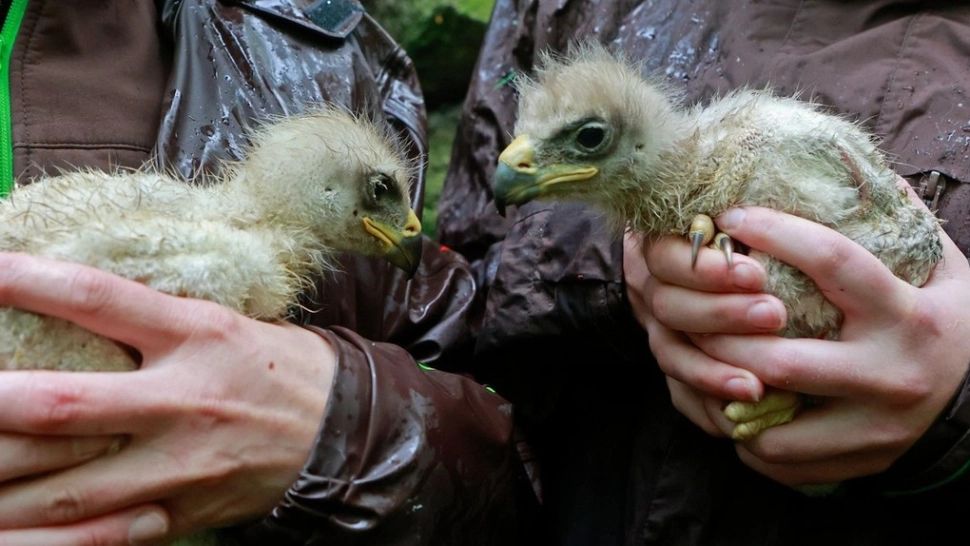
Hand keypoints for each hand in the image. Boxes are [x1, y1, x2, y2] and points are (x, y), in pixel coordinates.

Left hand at [0, 253, 334, 543]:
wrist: (341, 428)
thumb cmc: (274, 366)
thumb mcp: (222, 322)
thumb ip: (151, 320)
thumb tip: (69, 303)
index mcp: (197, 334)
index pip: (98, 298)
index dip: (28, 281)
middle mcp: (183, 398)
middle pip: (65, 405)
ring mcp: (181, 465)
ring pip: (69, 488)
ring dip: (1, 489)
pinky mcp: (183, 511)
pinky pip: (102, 536)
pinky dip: (46, 542)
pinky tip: (6, 532)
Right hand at [624, 231, 784, 434]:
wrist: (727, 274)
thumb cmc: (753, 242)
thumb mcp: (748, 226)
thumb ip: (755, 223)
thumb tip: (766, 224)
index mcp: (669, 245)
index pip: (668, 257)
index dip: (706, 269)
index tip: (755, 273)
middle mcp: (658, 290)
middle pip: (669, 306)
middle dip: (720, 314)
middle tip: (774, 315)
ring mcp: (665, 333)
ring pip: (672, 356)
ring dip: (710, 371)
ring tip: (754, 386)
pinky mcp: (677, 373)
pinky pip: (681, 397)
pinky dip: (708, 410)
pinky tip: (740, 422)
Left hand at [687, 206, 969, 485]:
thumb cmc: (952, 325)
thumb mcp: (945, 269)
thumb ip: (901, 222)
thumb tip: (849, 163)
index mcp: (909, 316)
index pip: (835, 265)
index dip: (776, 233)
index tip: (731, 215)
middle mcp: (890, 375)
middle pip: (782, 359)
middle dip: (722, 334)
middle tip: (689, 305)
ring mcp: (875, 428)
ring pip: (772, 420)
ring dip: (722, 391)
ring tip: (699, 358)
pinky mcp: (860, 463)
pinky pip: (780, 459)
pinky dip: (745, 434)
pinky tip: (732, 403)